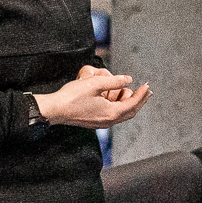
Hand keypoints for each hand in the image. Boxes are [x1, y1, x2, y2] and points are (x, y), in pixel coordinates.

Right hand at [36, 64, 151, 126]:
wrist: (54, 110)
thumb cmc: (72, 97)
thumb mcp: (95, 84)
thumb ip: (114, 81)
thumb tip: (128, 79)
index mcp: (111, 113)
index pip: (132, 103)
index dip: (141, 94)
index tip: (147, 86)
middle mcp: (108, 121)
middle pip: (130, 112)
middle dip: (140, 101)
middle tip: (147, 91)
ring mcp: (101, 123)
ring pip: (122, 115)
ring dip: (128, 103)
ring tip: (129, 91)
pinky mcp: (94, 121)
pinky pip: (113, 115)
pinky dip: (119, 106)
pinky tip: (116, 99)